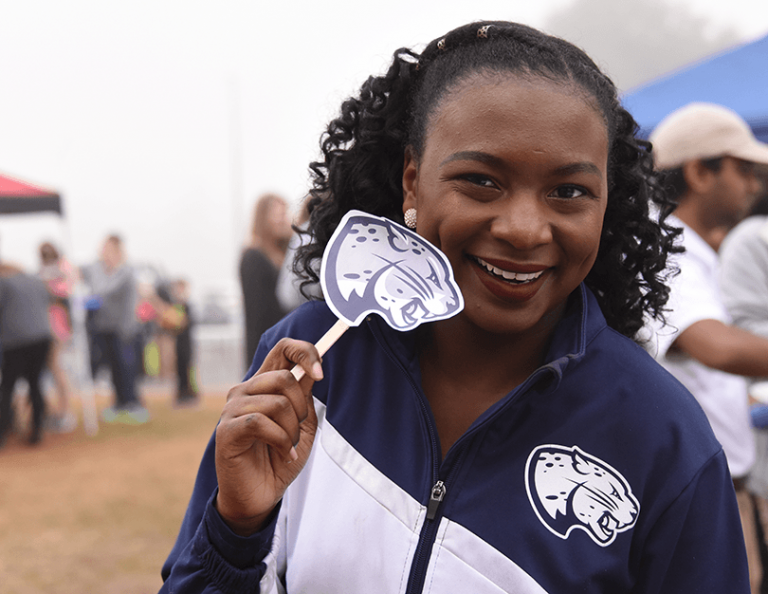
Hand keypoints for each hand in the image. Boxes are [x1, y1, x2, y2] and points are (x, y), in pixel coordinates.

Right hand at [214, 338, 322, 535]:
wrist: (260, 495)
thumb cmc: (279, 458)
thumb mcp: (301, 424)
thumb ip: (304, 396)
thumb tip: (312, 369)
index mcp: (264, 384)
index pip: (283, 349)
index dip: (305, 352)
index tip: (319, 372)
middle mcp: (245, 390)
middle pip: (284, 376)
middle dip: (302, 407)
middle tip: (297, 431)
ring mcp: (233, 408)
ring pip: (278, 402)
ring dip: (292, 430)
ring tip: (288, 447)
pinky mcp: (227, 429)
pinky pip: (261, 422)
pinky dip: (281, 442)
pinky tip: (282, 454)